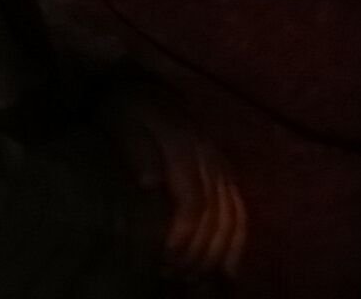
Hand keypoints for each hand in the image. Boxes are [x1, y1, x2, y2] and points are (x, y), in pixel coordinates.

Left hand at [114, 96, 246, 278]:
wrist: (144, 82)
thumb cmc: (124, 106)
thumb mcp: (119, 118)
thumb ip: (136, 147)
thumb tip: (150, 182)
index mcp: (184, 141)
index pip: (192, 197)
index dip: (184, 232)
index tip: (166, 258)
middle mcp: (210, 154)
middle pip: (214, 213)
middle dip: (198, 250)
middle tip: (175, 275)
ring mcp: (221, 163)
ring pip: (232, 216)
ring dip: (216, 252)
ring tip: (194, 277)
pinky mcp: (226, 172)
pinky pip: (241, 211)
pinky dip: (237, 243)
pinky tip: (229, 272)